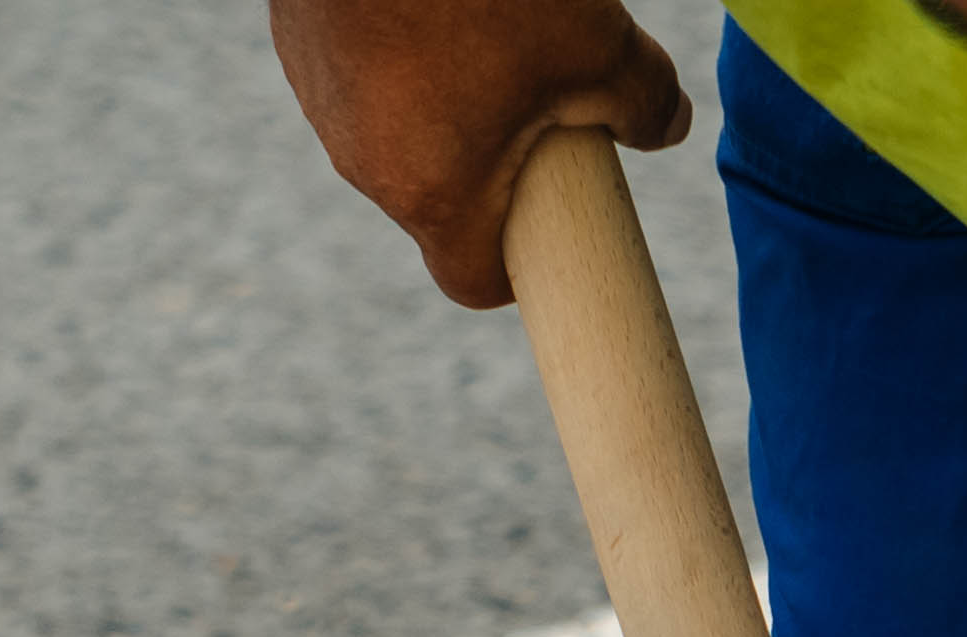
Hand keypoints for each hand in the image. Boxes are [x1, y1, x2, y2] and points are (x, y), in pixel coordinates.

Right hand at [261, 0, 690, 308]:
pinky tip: (429, 2)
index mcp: (434, 193)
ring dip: (442, 101)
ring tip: (483, 29)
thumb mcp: (593, 42)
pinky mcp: (295, 41)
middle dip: (492, 161)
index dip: (518, 266)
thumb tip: (671, 127)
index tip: (548, 227)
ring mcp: (321, 101)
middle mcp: (363, 164)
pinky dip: (396, 51)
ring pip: (395, 130)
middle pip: (439, 199)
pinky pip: (358, 72)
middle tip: (539, 95)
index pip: (471, 280)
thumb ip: (644, 99)